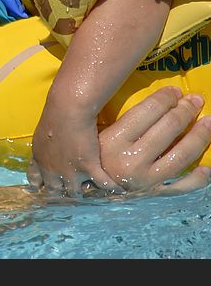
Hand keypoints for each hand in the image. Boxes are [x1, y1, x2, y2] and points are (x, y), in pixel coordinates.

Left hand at [28, 105, 124, 196]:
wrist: (67, 110)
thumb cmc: (55, 115)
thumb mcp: (43, 132)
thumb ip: (46, 144)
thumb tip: (49, 144)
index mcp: (39, 158)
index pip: (35, 179)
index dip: (40, 186)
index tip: (43, 190)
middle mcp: (52, 170)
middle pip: (55, 191)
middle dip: (61, 195)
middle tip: (68, 199)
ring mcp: (69, 171)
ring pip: (76, 192)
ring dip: (84, 193)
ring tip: (92, 197)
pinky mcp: (88, 167)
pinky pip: (102, 184)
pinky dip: (112, 189)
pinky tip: (119, 192)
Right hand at [95, 87, 210, 194]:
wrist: (87, 190)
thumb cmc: (91, 155)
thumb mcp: (97, 134)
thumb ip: (122, 120)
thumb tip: (154, 100)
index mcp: (113, 141)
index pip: (148, 111)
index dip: (165, 97)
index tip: (175, 91)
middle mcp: (131, 161)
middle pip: (169, 128)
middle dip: (185, 110)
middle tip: (194, 100)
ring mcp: (145, 180)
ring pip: (182, 154)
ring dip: (200, 135)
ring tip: (208, 122)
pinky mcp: (154, 194)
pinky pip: (183, 186)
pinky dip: (199, 178)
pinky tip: (207, 166)